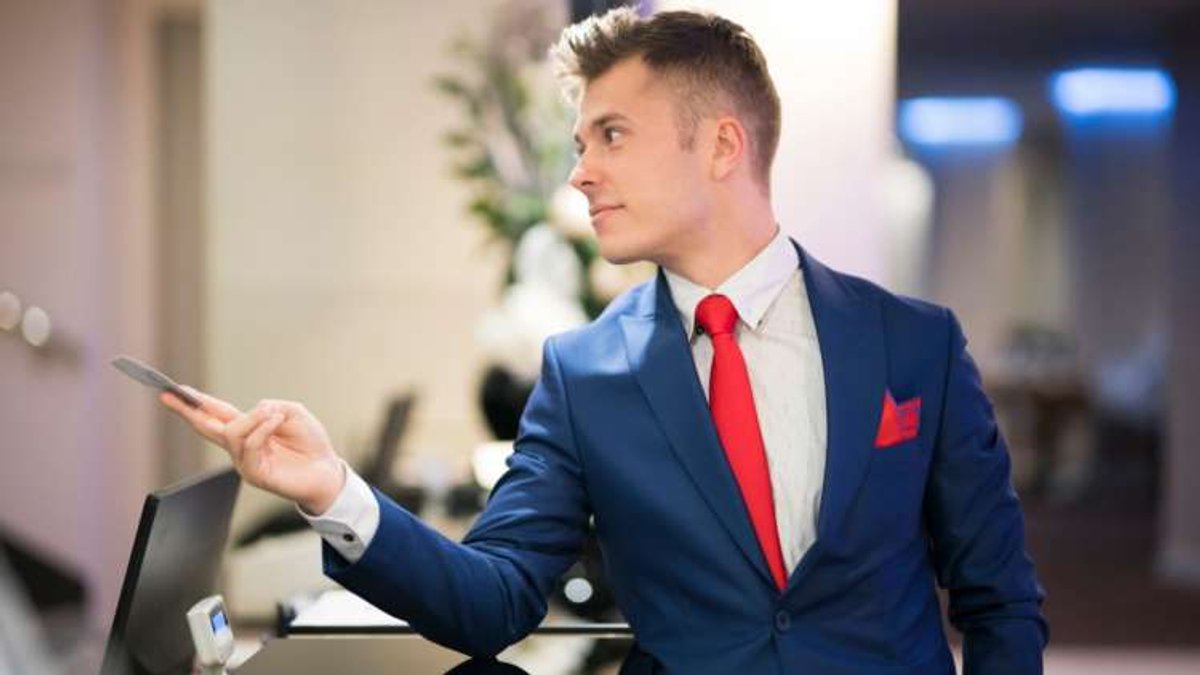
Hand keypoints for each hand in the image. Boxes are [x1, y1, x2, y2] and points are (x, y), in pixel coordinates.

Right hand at [159, 387, 345, 513]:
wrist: (327, 470)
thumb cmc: (311, 443)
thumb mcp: (293, 412)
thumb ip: (270, 407)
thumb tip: (255, 411)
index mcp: (248, 428)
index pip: (216, 413)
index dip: (196, 402)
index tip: (172, 390)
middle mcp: (241, 445)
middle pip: (206, 425)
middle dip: (187, 410)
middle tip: (168, 396)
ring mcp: (245, 460)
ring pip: (232, 432)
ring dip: (253, 418)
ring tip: (274, 415)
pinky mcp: (254, 473)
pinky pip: (249, 446)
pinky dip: (262, 429)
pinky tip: (275, 422)